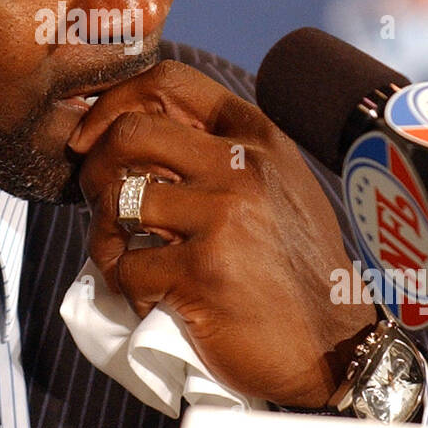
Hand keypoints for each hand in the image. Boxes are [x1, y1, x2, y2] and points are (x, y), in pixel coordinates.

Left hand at [67, 60, 373, 406]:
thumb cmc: (294, 267)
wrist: (335, 346)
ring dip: (103, 235)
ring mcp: (223, 219)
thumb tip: (130, 131)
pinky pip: (127, 267)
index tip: (92, 136)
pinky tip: (149, 297)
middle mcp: (241, 168)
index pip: (169, 81)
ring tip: (119, 256)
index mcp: (257, 137)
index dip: (114, 100)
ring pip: (117, 201)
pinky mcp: (203, 273)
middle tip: (98, 203)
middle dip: (94, 169)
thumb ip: (220, 151)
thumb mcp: (276, 185)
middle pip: (128, 134)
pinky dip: (125, 287)